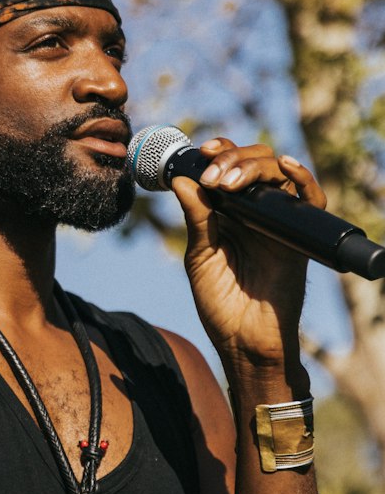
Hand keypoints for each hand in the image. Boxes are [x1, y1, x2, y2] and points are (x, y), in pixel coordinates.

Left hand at [171, 138, 325, 368]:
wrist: (244, 341)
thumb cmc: (220, 303)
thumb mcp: (200, 256)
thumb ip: (197, 218)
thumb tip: (182, 180)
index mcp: (226, 211)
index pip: (228, 167)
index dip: (218, 152)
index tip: (201, 152)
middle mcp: (254, 210)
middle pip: (254, 162)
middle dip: (233, 158)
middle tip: (214, 176)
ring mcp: (277, 221)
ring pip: (278, 172)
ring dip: (254, 166)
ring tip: (229, 183)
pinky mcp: (298, 236)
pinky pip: (311, 201)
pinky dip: (303, 178)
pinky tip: (287, 167)